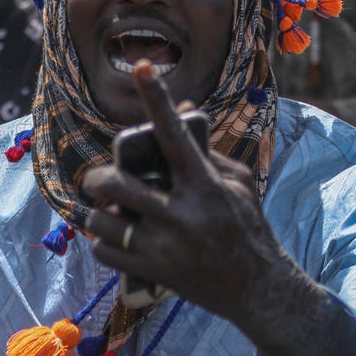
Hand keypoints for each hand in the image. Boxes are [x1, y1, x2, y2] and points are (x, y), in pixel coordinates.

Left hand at [80, 60, 292, 322]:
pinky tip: (115, 238)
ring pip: (103, 222)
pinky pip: (106, 252)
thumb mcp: (238, 182)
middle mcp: (182, 214)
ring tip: (105, 210)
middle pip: (117, 185)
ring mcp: (165, 247)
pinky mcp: (153, 273)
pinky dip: (103, 243)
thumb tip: (183, 109)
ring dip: (96, 212)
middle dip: (98, 178)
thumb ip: (207, 149)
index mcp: (205, 185)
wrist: (258, 288)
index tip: (143, 67)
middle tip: (99, 179)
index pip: (177, 133)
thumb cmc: (248, 227)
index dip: (158, 98)